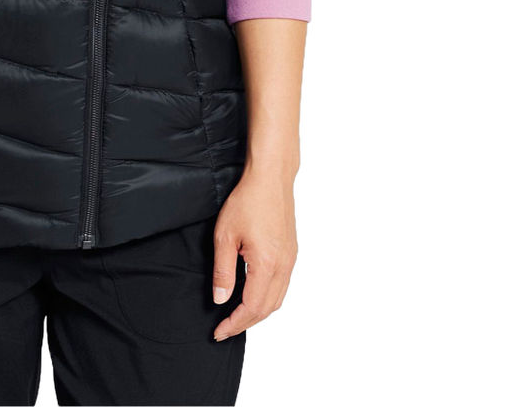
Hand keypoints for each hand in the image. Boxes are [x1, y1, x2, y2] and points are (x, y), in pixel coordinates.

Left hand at [211, 166, 297, 341]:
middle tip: (224, 329)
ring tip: (237, 317)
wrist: (270, 179)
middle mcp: (283, 267)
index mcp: (267, 265)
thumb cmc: (246, 201)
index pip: (251, 307)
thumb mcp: (225, 236)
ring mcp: (290, 260)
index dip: (234, 323)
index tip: (218, 332)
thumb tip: (220, 300)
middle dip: (245, 323)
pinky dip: (267, 298)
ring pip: (277, 299)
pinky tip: (253, 295)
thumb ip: (223, 271)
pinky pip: (282, 286)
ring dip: (257, 312)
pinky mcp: (291, 252)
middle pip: (267, 309)